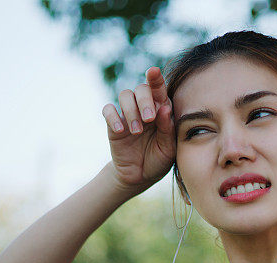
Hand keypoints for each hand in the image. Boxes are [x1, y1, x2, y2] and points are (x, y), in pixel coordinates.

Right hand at [102, 66, 175, 193]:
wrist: (140, 176)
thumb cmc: (159, 158)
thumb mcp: (168, 147)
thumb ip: (167, 128)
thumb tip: (164, 107)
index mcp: (161, 109)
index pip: (159, 89)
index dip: (156, 79)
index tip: (153, 72)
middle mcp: (144, 107)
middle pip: (141, 89)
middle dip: (145, 100)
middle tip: (149, 119)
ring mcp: (127, 114)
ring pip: (124, 95)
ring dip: (131, 110)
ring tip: (137, 131)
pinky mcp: (113, 124)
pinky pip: (108, 110)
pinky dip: (113, 117)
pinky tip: (120, 130)